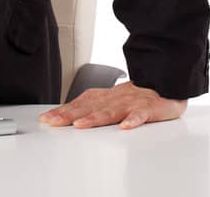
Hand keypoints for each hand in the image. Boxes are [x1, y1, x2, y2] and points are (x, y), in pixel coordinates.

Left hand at [39, 81, 186, 129]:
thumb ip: (90, 109)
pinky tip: (125, 126)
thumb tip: (66, 117)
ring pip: (111, 111)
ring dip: (94, 118)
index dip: (61, 111)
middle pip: (89, 107)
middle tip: (53, 122)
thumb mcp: (110, 101)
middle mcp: (113, 99)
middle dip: (69, 115)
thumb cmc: (135, 97)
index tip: (45, 119)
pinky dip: (133, 119)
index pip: (78, 104)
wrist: (164, 83)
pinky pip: (140, 114)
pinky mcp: (149, 108)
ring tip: (80, 125)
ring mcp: (130, 103)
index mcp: (103, 98)